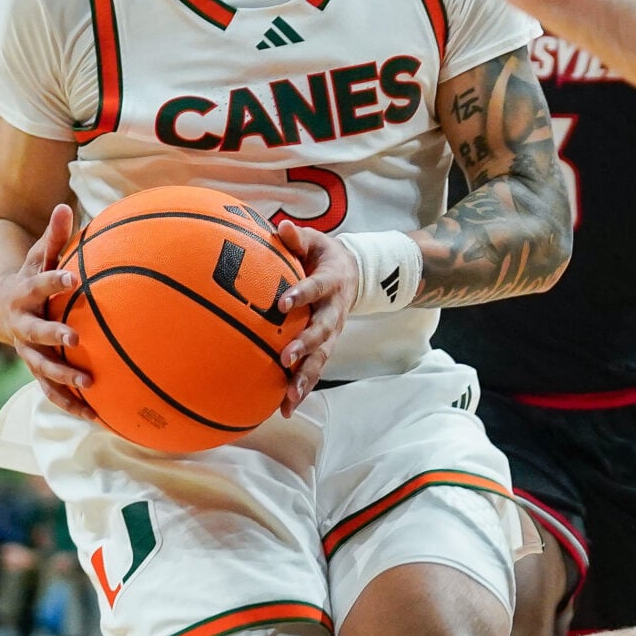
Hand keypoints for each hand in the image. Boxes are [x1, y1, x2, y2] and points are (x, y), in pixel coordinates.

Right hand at [0, 204, 87, 412]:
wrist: (1, 307)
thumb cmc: (30, 277)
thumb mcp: (37, 256)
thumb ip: (53, 236)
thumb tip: (65, 204)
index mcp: (24, 294)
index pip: (39, 285)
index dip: (53, 281)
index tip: (71, 279)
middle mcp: (22, 326)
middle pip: (36, 334)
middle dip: (54, 338)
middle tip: (77, 341)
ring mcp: (28, 351)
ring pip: (42, 369)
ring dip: (64, 379)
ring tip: (89, 386)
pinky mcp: (37, 370)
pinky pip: (52, 391)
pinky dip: (71, 404)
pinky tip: (97, 417)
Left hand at [271, 222, 362, 412]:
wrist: (353, 275)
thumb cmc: (323, 255)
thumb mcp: (315, 241)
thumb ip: (298, 237)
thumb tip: (282, 226)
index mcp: (330, 281)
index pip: (316, 288)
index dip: (302, 294)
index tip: (283, 304)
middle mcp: (334, 311)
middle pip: (322, 331)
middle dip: (305, 345)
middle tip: (285, 358)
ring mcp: (332, 332)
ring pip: (321, 358)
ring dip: (305, 377)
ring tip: (289, 398)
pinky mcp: (326, 347)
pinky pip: (315, 369)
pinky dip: (302, 389)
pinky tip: (286, 408)